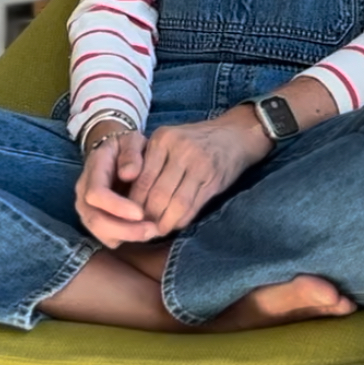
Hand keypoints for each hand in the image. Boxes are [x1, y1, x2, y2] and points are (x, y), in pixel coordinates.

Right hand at [75, 130, 155, 248]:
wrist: (116, 153)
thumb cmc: (127, 148)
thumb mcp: (132, 140)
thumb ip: (131, 152)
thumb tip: (129, 173)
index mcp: (92, 170)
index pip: (96, 193)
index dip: (116, 206)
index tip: (141, 212)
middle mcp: (84, 192)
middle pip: (95, 219)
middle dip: (124, 229)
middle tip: (152, 230)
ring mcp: (88, 208)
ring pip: (100, 232)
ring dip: (127, 237)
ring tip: (153, 231)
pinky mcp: (97, 221)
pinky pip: (107, 238)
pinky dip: (126, 239)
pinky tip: (145, 232)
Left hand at [125, 111, 271, 238]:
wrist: (234, 134)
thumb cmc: (194, 141)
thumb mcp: (169, 140)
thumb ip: (150, 162)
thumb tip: (128, 197)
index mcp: (162, 139)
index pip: (143, 180)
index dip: (133, 204)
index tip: (128, 217)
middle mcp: (180, 150)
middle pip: (157, 194)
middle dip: (148, 216)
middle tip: (141, 228)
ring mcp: (200, 164)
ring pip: (176, 203)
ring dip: (165, 222)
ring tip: (158, 230)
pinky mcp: (214, 179)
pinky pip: (193, 206)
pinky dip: (182, 219)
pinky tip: (175, 224)